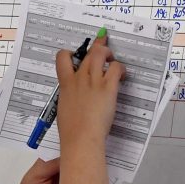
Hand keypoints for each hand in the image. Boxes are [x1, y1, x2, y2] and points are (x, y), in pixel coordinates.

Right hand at [54, 34, 124, 154]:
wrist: (81, 137)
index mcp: (66, 83)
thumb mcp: (64, 107)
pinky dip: (121, 68)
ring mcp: (94, 81)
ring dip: (109, 53)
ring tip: (113, 60)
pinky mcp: (108, 88)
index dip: (70, 53)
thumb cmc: (71, 129)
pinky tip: (122, 76)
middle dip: (98, 47)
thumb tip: (75, 95)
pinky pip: (116, 68)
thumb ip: (70, 95)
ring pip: (101, 54)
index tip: (76, 55)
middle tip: (104, 47)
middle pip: (89, 53)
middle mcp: (80, 78)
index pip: (62, 57)